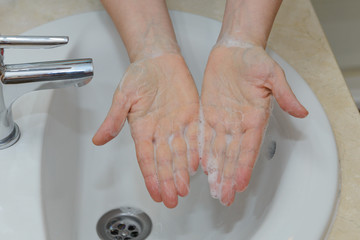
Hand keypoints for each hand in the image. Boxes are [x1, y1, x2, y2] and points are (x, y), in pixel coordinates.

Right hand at [93, 54, 199, 207]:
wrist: (158, 60)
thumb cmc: (139, 75)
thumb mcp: (122, 97)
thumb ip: (113, 119)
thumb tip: (98, 140)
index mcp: (143, 129)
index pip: (146, 159)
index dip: (151, 177)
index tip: (155, 194)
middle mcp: (160, 132)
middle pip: (165, 161)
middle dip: (168, 181)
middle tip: (173, 199)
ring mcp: (177, 125)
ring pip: (181, 153)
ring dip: (183, 172)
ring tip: (185, 188)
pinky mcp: (192, 116)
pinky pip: (196, 136)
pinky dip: (197, 150)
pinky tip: (198, 164)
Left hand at [200, 45, 307, 205]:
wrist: (234, 49)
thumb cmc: (254, 59)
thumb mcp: (272, 74)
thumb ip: (284, 95)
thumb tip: (301, 112)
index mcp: (255, 117)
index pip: (249, 147)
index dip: (243, 166)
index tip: (239, 184)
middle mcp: (238, 123)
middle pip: (232, 154)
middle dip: (227, 176)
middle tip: (224, 196)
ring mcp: (222, 119)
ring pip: (217, 150)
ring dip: (215, 170)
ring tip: (213, 188)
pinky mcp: (208, 113)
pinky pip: (204, 135)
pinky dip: (202, 151)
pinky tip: (200, 165)